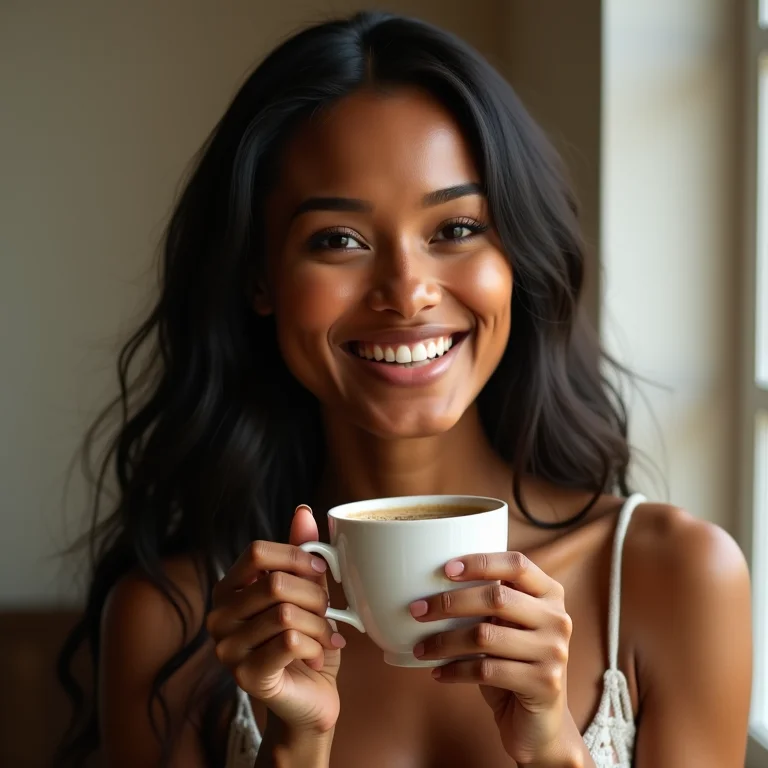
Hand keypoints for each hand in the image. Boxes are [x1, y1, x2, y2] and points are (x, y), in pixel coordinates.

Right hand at [207, 506, 344, 736]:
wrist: (310, 698)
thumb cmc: (306, 639)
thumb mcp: (307, 592)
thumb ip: (302, 555)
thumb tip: (302, 512)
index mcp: (230, 589)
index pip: (256, 552)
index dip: (295, 555)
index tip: (321, 570)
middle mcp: (219, 617)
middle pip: (276, 583)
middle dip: (315, 596)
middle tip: (329, 613)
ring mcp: (227, 649)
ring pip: (286, 614)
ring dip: (320, 625)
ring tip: (326, 637)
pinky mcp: (246, 676)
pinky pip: (289, 642)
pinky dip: (315, 646)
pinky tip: (318, 656)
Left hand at [409, 552, 582, 765]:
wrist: (540, 723)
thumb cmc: (514, 662)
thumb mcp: (507, 625)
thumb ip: (490, 602)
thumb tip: (433, 582)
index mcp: (550, 593)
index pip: (516, 564)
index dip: (480, 562)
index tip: (445, 569)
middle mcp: (557, 618)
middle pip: (496, 598)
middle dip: (449, 603)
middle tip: (417, 611)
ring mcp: (554, 651)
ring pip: (485, 636)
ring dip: (444, 642)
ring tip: (420, 647)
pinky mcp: (543, 684)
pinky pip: (486, 670)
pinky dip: (455, 670)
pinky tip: (438, 672)